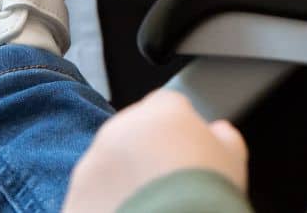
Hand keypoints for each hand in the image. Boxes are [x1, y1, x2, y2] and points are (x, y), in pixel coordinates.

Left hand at [64, 91, 247, 212]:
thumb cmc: (206, 194)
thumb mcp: (233, 158)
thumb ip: (223, 136)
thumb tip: (219, 132)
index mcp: (161, 110)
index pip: (167, 105)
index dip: (177, 129)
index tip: (185, 152)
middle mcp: (120, 128)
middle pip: (132, 135)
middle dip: (144, 154)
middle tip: (166, 186)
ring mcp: (91, 165)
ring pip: (107, 168)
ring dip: (120, 182)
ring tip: (148, 208)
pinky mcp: (73, 200)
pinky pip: (89, 200)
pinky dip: (103, 208)